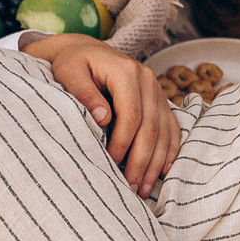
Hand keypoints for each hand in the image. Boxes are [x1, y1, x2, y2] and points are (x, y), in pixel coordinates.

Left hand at [25, 34, 179, 193]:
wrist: (86, 51)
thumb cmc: (72, 64)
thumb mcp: (68, 72)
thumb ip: (83, 93)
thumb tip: (103, 118)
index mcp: (127, 72)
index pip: (131, 116)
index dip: (122, 144)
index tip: (110, 165)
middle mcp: (148, 80)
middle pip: (151, 128)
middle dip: (142, 161)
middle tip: (131, 188)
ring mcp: (157, 91)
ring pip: (164, 132)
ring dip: (156, 163)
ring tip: (144, 189)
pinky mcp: (160, 101)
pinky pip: (171, 128)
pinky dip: (169, 151)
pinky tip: (163, 172)